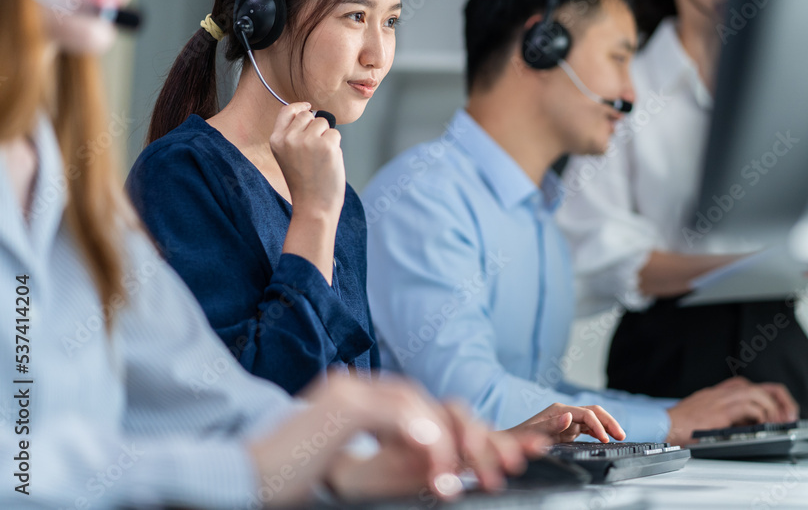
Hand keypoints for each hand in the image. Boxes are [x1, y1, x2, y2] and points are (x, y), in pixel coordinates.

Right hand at [247, 374, 537, 505]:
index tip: (498, 466)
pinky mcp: (340, 406)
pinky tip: (436, 463)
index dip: (469, 438)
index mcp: (369, 404)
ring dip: (449, 444)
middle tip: (501, 471)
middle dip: (474, 437)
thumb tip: (452, 470)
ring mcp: (351, 392)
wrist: (243, 482)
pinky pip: (393, 412)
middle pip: (435, 403)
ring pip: (420, 404)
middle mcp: (362, 389)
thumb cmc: (297, 481)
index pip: (433, 411)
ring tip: (460, 480)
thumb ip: (405, 464)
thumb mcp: (365, 475)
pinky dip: (420, 435)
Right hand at [270, 101, 344, 217]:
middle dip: (316, 127)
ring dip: (327, 137)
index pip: (287, 111)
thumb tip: (312, 113)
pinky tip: (329, 162)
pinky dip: (336, 146)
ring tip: (321, 158)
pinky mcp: (327, 146)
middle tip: (315, 150)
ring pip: (324, 123)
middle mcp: (290, 138)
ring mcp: (308, 141)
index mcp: (276, 140)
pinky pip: (335, 134)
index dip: (300, 107)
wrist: (313, 206)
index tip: (309, 107)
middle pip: (308, 115)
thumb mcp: (287, 156)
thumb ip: (293, 135)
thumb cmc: (304, 183)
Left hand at [506, 402, 626, 443]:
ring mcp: (567, 419)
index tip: (606, 439)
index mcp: (559, 410)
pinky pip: (587, 428)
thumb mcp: (534, 434)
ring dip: (606, 426)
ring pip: (593, 419)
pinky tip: (606, 438)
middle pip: (593, 411)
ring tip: (620, 436)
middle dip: (608, 421)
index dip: (598, 425)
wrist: (510, 444)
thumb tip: (570, 416)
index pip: (586, 414)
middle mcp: (565, 412)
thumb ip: (552, 426)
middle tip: (621, 435)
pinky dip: (598, 432)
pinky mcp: (568, 428)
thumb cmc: (520, 439)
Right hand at [665, 377, 798, 445]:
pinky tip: (762, 425)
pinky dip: (761, 414)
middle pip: (760, 386)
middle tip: (789, 416)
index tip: (780, 412)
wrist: (663, 426)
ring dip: (772, 409)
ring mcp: (721, 399)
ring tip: (778, 423)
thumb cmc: (680, 427)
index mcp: (718, 394)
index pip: (751, 387)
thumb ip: (726, 419)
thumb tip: (748, 428)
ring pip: (757, 393)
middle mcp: (722, 392)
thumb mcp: (706, 419)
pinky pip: (749, 406)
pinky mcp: (720, 409)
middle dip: (780, 400)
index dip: (770, 397)